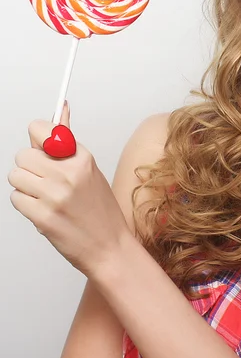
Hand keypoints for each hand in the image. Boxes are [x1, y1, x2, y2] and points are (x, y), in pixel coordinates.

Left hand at [7, 102, 132, 277]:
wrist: (109, 246)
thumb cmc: (101, 210)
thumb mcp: (91, 171)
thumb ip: (68, 145)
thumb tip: (61, 111)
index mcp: (82, 158)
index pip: (41, 130)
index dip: (38, 139)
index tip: (43, 147)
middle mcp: (67, 173)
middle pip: (23, 155)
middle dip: (30, 167)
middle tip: (46, 179)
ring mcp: (53, 195)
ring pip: (16, 176)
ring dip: (26, 186)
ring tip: (45, 195)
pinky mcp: (41, 216)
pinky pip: (16, 198)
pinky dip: (25, 204)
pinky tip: (44, 209)